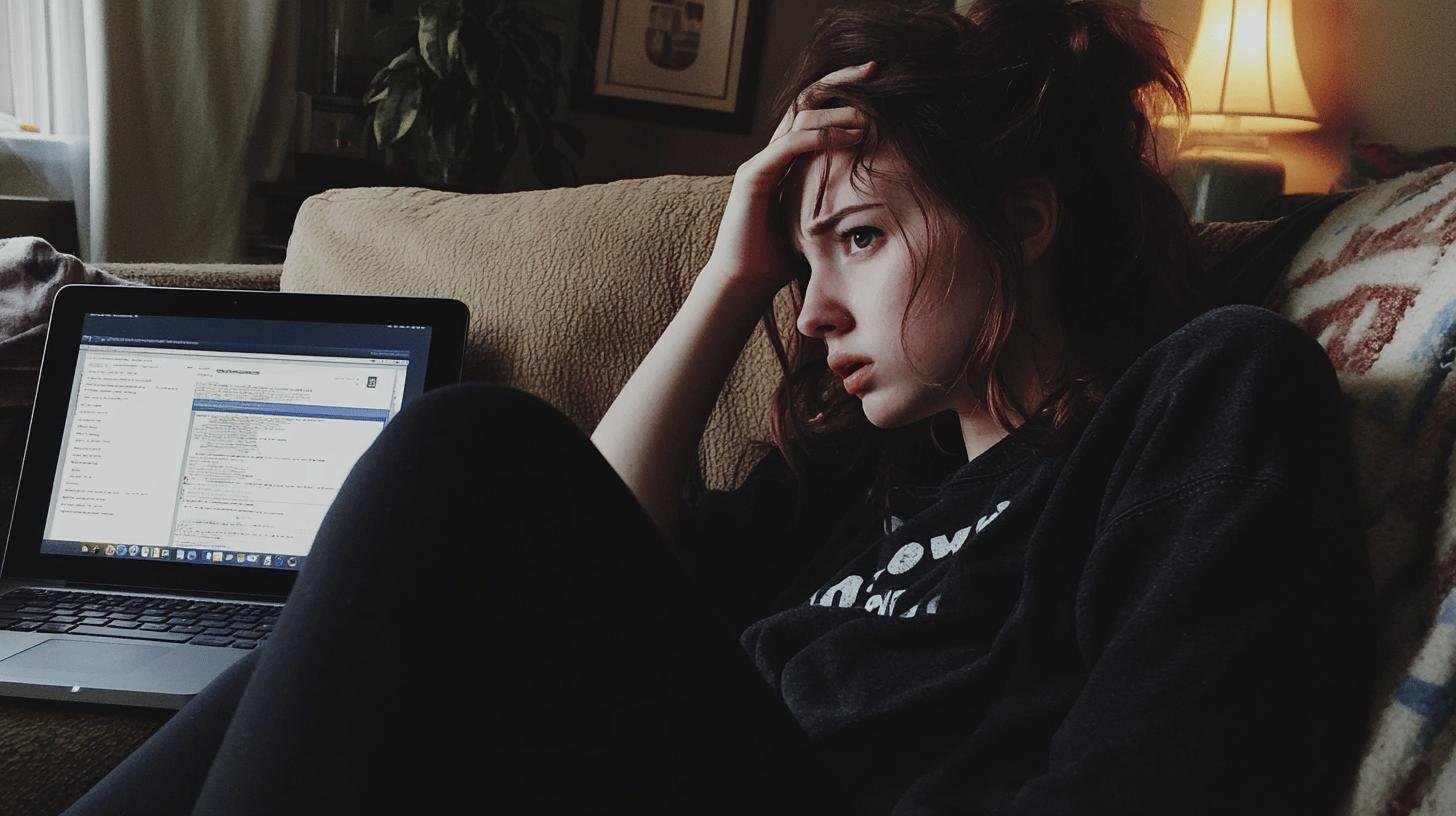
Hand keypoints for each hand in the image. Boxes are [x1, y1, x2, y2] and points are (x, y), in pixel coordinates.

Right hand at [701, 61, 874, 297]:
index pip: (816, 112)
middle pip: (806, 101)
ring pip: (799, 119)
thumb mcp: (821, 221)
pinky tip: (847, 137)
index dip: (844, 92)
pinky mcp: (753, 176)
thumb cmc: (782, 258)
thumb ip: (840, 200)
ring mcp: (761, 162)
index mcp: (789, 160)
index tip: (879, 82)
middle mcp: (773, 153)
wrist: (745, 282)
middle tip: (875, 70)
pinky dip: (819, 137)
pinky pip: (788, 146)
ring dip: (837, 113)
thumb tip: (883, 198)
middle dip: (841, 81)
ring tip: (868, 116)